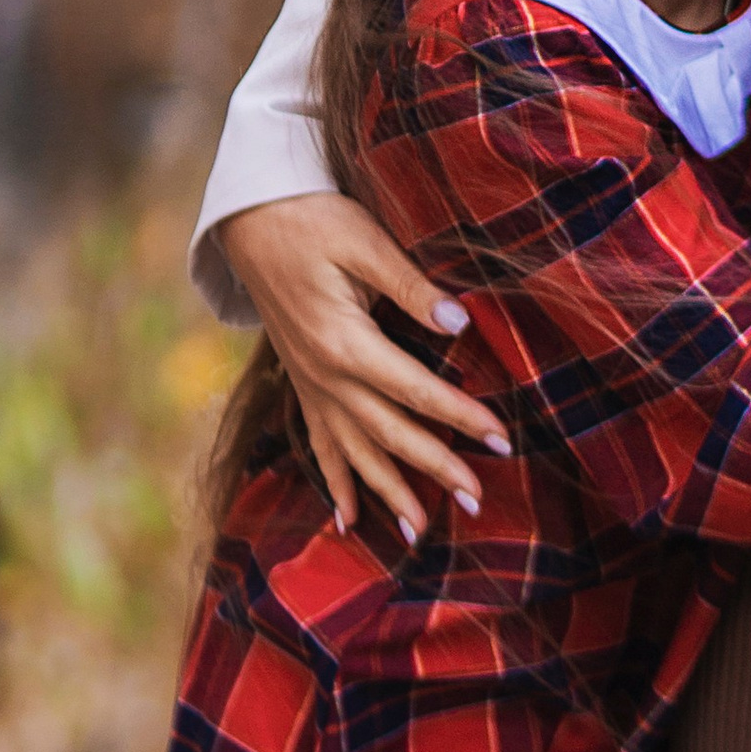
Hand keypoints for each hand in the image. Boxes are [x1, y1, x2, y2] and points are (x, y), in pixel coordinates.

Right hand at [213, 193, 508, 538]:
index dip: (461, 417)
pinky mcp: (301, 383)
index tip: (502, 439)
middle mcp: (324, 375)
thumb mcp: (364, 242)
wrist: (249, 220)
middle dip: (435, 468)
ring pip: (354, 452)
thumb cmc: (311, 220)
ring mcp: (309, 384)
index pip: (415, 390)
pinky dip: (336, 483)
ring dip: (389, 492)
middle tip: (478, 499)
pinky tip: (349, 519)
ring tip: (421, 531)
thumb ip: (412, 287)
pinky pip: (319, 444)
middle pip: (388, 433)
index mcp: (344, 342)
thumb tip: (461, 323)